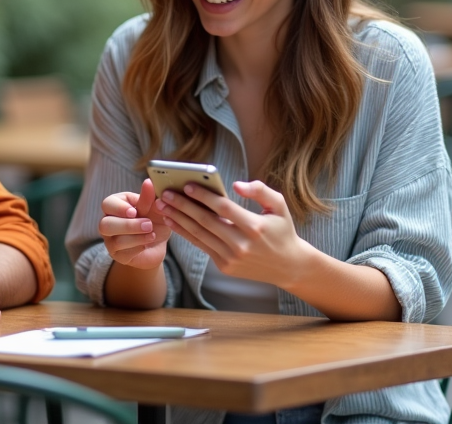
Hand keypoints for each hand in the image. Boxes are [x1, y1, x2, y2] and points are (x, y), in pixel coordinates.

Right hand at [98, 179, 171, 270]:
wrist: (158, 244)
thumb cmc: (154, 220)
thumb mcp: (155, 208)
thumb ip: (149, 198)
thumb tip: (148, 182)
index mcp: (116, 205)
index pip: (107, 204)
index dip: (119, 208)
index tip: (134, 211)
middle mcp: (109, 222)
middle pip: (106, 224)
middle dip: (128, 225)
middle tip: (148, 224)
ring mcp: (111, 240)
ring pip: (114, 240)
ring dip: (135, 237)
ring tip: (151, 234)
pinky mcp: (118, 255)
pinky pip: (122, 253)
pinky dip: (137, 248)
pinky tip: (147, 244)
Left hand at [155, 179, 312, 288]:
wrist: (288, 266)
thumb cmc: (282, 230)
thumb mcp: (279, 206)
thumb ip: (260, 190)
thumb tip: (236, 184)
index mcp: (255, 227)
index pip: (223, 208)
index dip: (204, 196)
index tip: (187, 185)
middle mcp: (241, 244)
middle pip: (205, 221)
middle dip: (183, 206)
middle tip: (166, 193)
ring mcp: (232, 258)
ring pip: (199, 234)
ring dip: (178, 219)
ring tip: (163, 206)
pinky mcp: (225, 266)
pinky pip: (201, 246)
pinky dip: (185, 233)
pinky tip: (174, 222)